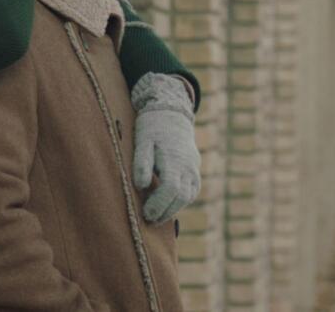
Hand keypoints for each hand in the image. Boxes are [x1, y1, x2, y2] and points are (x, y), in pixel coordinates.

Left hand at [131, 73, 200, 223]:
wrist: (172, 114)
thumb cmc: (152, 128)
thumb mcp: (142, 141)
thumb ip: (142, 163)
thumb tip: (140, 186)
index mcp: (174, 159)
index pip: (171, 188)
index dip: (158, 205)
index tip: (145, 214)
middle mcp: (188, 167)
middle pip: (181, 197)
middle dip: (165, 212)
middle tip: (148, 219)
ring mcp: (194, 170)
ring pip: (188, 197)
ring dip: (172, 209)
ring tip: (154, 216)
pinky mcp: (195, 172)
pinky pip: (190, 192)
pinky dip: (179, 201)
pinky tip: (165, 205)